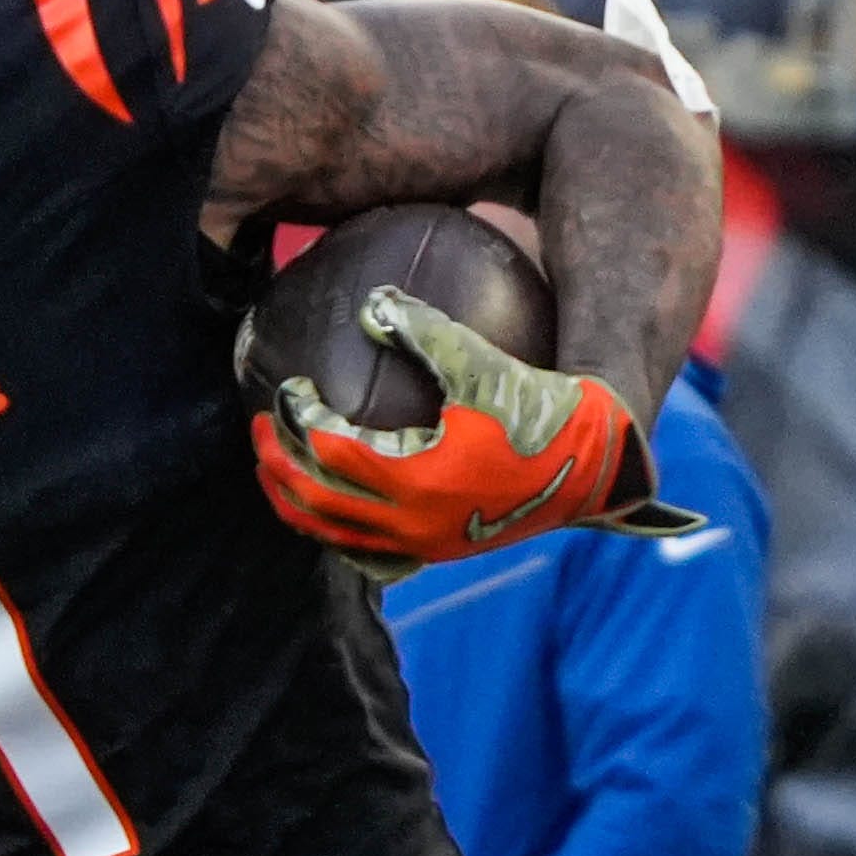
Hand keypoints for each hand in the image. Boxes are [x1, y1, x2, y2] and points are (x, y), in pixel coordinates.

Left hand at [252, 290, 683, 567]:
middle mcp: (408, 523)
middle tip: (260, 427)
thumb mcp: (483, 363)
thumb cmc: (542, 408)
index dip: (296, 419)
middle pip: (312, 501)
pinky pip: (364, 550)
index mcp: (413, 479)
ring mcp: (419, 544)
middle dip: (275, 463)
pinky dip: (333, 527)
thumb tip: (369, 304)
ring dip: (296, 501)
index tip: (286, 387)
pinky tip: (325, 499)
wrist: (595, 465)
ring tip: (276, 465)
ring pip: (332, 534)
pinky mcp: (433, 551)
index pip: (325, 452)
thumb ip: (425, 332)